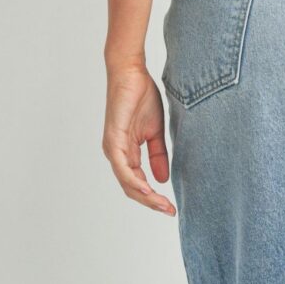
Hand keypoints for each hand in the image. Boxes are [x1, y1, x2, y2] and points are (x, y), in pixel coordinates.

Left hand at [102, 62, 175, 215]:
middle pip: (132, 189)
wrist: (131, 72)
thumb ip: (158, 155)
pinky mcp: (114, 140)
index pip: (138, 184)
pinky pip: (124, 168)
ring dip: (145, 197)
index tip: (171, 207)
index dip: (154, 198)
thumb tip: (163, 179)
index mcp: (126, 153)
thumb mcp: (156, 132)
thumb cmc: (141, 97)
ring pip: (127, 183)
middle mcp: (117, 154)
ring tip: (162, 205)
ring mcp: (113, 148)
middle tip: (170, 211)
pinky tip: (148, 190)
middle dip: (151, 202)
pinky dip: (135, 181)